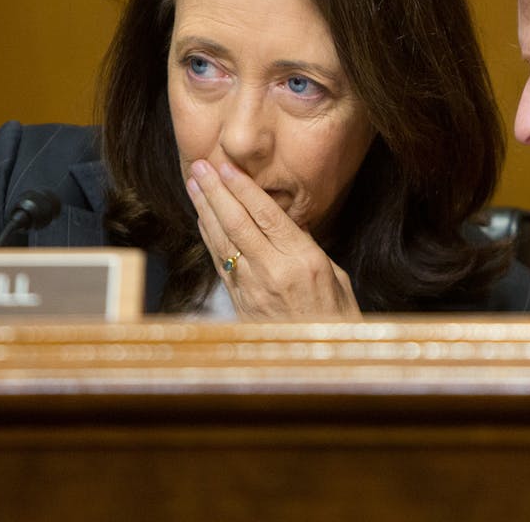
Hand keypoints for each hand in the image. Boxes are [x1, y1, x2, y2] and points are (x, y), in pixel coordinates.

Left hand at [185, 158, 361, 319]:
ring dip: (205, 210)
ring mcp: (253, 288)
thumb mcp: (335, 276)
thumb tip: (289, 222)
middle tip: (200, 167)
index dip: (243, 188)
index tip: (227, 166)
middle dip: (216, 191)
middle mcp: (274, 271)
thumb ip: (308, 246)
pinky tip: (202, 219)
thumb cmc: (336, 318)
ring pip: (222, 240)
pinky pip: (220, 262)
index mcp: (303, 260)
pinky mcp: (240, 302)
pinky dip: (209, 237)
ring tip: (193, 184)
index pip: (266, 214)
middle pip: (237, 222)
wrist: (318, 362)